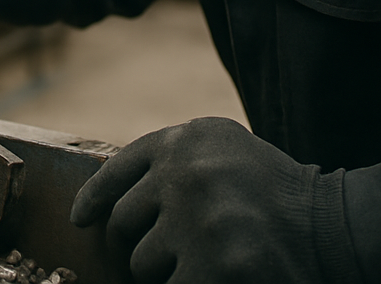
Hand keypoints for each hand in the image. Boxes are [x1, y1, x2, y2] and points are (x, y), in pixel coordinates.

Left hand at [70, 118, 328, 282]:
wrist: (331, 225)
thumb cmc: (272, 189)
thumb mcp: (221, 148)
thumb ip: (171, 159)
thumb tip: (108, 196)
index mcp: (183, 140)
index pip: (116, 170)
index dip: (94, 198)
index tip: (79, 218)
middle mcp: (182, 173)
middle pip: (124, 222)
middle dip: (140, 242)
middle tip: (173, 249)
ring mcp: (194, 220)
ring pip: (142, 261)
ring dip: (167, 269)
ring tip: (208, 258)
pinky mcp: (210, 265)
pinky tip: (215, 275)